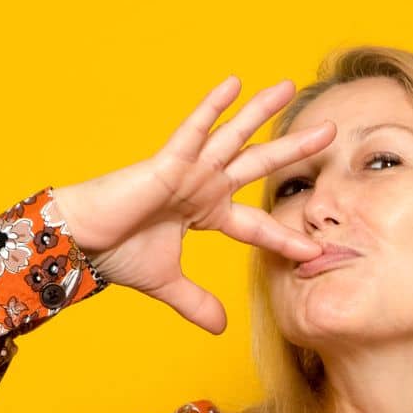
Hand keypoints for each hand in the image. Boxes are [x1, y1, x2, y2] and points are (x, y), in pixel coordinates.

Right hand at [51, 75, 332, 333]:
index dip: (285, 236)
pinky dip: (213, 106)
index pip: (258, 224)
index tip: (316, 248)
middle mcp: (203, 185)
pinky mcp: (168, 161)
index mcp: (207, 212)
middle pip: (260, 165)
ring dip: (262, 111)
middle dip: (295, 151)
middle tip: (331, 133)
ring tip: (291, 86)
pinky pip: (194, 129)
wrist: (82, 244)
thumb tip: (221, 329)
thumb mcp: (168, 284)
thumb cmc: (117, 255)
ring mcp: (188, 170)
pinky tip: (235, 83)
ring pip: (235, 136)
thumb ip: (197, 303)